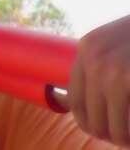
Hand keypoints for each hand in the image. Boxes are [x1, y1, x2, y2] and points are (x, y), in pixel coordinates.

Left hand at [68, 15, 129, 146]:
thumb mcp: (114, 44)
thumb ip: (96, 65)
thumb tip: (60, 98)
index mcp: (87, 47)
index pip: (74, 97)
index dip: (85, 120)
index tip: (98, 129)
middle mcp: (93, 57)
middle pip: (89, 115)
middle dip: (106, 132)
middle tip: (120, 138)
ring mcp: (111, 69)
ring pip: (111, 126)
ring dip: (122, 137)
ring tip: (129, 139)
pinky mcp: (127, 80)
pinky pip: (128, 124)